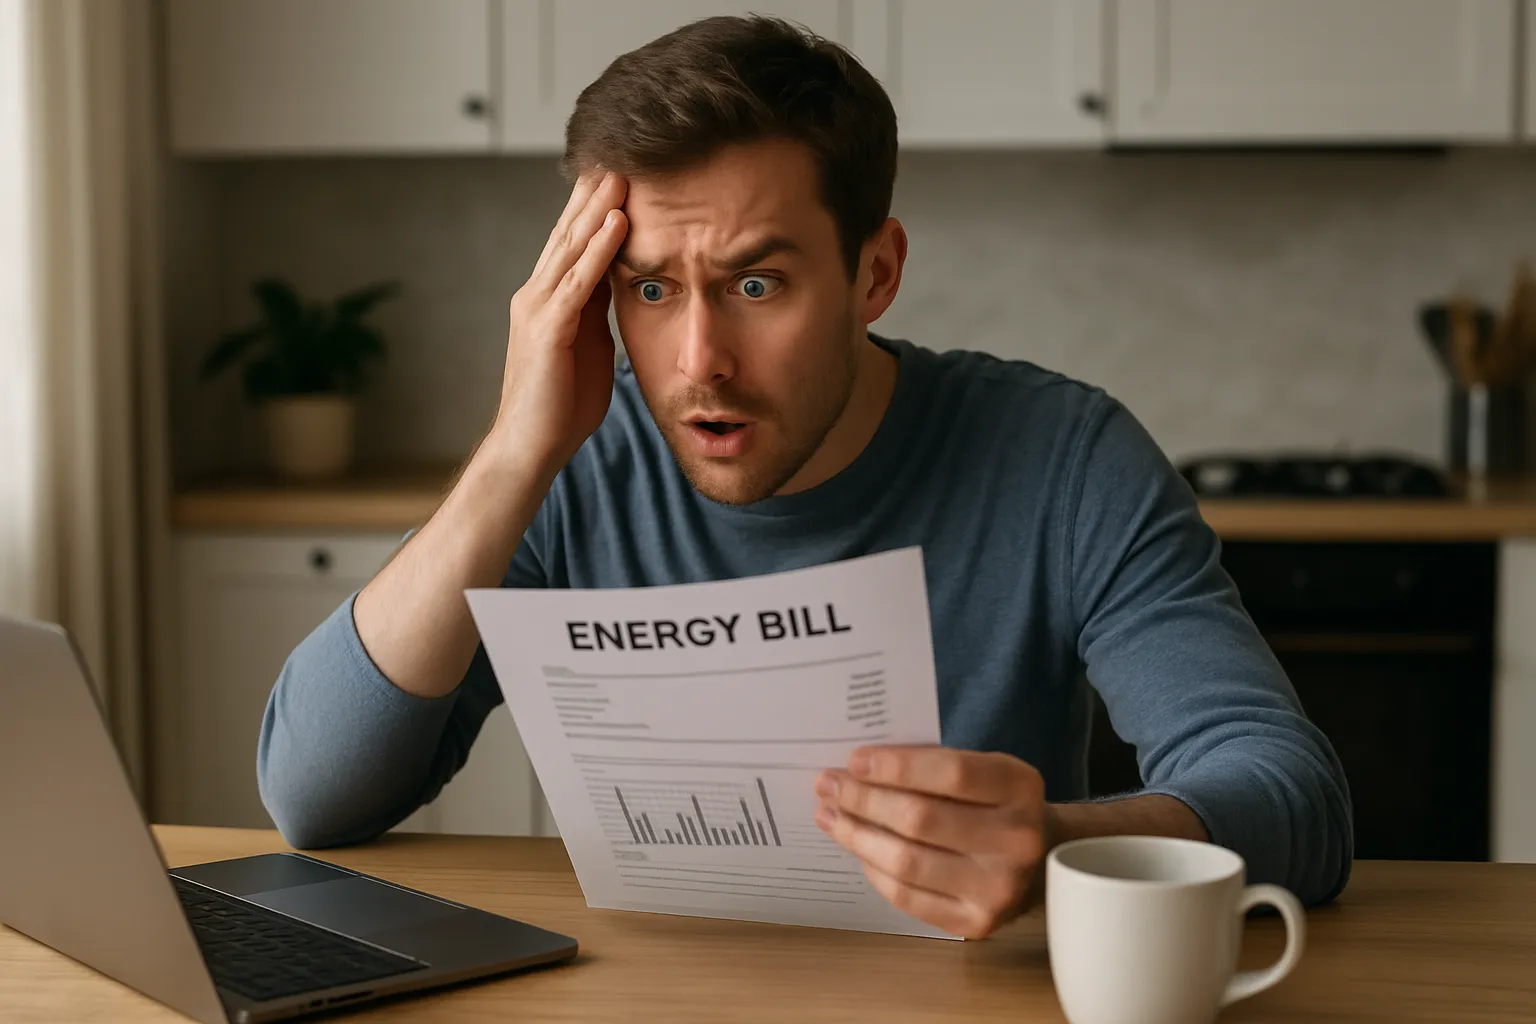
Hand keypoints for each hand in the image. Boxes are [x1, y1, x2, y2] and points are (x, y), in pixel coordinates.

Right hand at [485, 171, 628, 473]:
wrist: (530, 447)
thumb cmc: (561, 406)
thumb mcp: (588, 347)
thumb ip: (597, 314)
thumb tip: (619, 285)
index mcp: (547, 300)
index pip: (572, 243)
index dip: (592, 207)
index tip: (617, 172)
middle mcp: (536, 295)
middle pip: (568, 233)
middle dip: (593, 193)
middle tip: (618, 153)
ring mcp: (539, 309)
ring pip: (572, 247)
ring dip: (599, 207)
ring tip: (622, 172)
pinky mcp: (548, 329)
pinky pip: (579, 281)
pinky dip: (599, 249)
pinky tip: (619, 222)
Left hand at [813, 746, 1047, 938]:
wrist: (1039, 862)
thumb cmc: (994, 804)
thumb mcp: (982, 769)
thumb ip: (932, 764)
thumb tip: (857, 768)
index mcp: (1019, 788)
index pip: (952, 773)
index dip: (896, 766)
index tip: (854, 760)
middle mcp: (1017, 840)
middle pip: (920, 818)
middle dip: (863, 799)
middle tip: (827, 785)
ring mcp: (998, 888)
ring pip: (907, 861)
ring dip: (857, 836)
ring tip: (830, 816)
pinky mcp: (977, 923)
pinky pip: (907, 896)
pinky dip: (874, 869)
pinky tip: (858, 849)